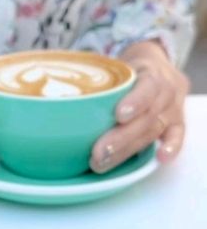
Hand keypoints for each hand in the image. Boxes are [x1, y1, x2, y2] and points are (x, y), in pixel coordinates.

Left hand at [90, 41, 189, 172]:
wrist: (154, 65)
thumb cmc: (127, 69)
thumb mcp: (113, 65)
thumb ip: (93, 78)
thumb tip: (50, 95)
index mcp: (151, 71)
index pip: (148, 86)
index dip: (136, 101)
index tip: (118, 116)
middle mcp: (166, 90)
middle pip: (147, 117)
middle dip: (121, 138)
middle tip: (98, 154)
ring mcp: (173, 108)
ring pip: (154, 130)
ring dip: (128, 150)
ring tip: (102, 163)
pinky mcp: (177, 123)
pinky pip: (177, 136)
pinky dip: (171, 148)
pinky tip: (160, 159)